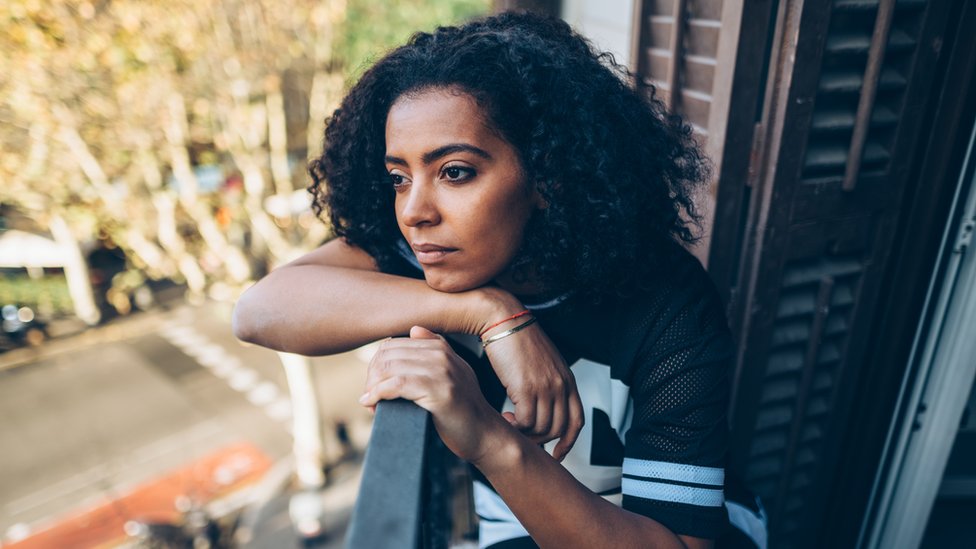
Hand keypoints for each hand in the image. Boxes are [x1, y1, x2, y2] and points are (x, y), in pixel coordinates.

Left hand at [360, 326, 509, 462]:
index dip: (376, 365)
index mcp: (441, 348)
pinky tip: (372, 404)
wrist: (485, 434)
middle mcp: (441, 355)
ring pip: (389, 368)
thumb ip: (436, 350)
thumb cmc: (464, 410)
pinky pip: (396, 384)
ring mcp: (441, 371)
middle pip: (387, 354)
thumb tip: (414, 330)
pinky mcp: (438, 391)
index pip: (392, 345)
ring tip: (373, 404)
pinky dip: (378, 394)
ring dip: (372, 387)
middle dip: (372, 376)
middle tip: (370, 397)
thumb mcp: (454, 373)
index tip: (374, 385)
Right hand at [481, 317, 583, 461]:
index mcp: (567, 380)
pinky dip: (514, 426)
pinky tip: (504, 416)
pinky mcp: (526, 388)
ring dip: (524, 432)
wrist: (504, 321)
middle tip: (523, 437)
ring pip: (541, 428)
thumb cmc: (519, 341)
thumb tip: (543, 408)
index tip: (558, 454)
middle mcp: (560, 385)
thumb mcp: (544, 364)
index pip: (577, 420)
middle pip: (558, 429)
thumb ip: (549, 384)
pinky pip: (525, 422)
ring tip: (509, 422)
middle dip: (540, 440)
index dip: (569, 442)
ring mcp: (545, 387)